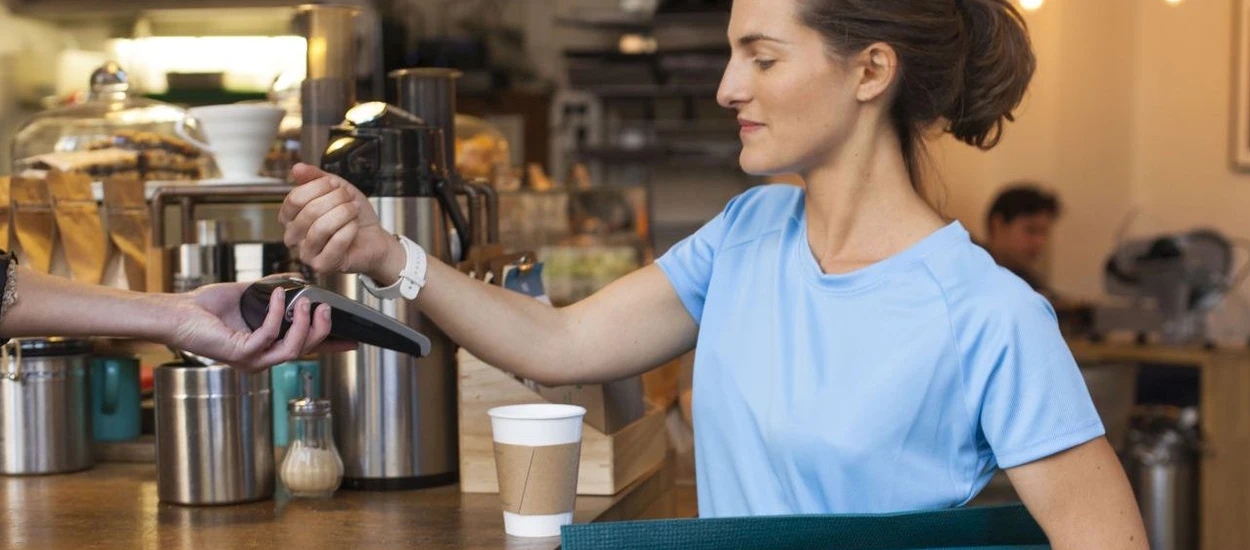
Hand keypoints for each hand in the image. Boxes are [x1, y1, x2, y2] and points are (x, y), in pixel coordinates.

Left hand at [164, 280, 352, 370]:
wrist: (177, 312)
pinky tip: (277, 294)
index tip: (353, 339)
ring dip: (305, 325)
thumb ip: (272, 290)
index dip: (330, 345)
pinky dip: (276, 312)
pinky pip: (269, 334)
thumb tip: (296, 280)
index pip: (304, 347)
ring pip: (292, 348)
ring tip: (309, 302)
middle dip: (322, 330)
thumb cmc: (205, 307)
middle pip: (304, 350)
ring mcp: (252, 359)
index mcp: (265, 347)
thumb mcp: (247, 295)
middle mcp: (261, 358)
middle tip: (327, 308)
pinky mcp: (241, 353)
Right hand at [280, 163, 403, 281]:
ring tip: (354, 211)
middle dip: (336, 200)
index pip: (294, 198)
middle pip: (309, 211)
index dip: (318, 187)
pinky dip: (350, 230)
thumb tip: (297, 168)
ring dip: (344, 214)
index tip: (336, 184)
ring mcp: (305, 253)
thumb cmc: (352, 215)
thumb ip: (316, 177)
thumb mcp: (336, 189)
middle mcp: (293, 237)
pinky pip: (335, 242)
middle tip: (350, 199)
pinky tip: (354, 227)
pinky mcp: (321, 266)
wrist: (374, 238)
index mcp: (291, 217)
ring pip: (321, 227)